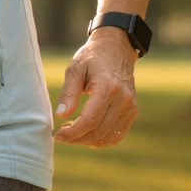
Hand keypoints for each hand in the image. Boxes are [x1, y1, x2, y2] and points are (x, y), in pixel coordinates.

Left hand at [53, 26, 138, 146]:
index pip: (89, 121)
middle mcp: (122, 100)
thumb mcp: (75, 69)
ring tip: (73, 133)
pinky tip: (87, 134)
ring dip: (88, 141)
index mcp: (107, 88)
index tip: (58, 135)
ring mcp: (130, 107)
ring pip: (108, 137)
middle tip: (62, 134)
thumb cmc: (92, 57)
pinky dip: (101, 140)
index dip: (72, 132)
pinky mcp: (132, 111)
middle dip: (77, 138)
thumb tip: (60, 115)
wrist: (116, 49)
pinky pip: (117, 135)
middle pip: (98, 132)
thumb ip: (68, 92)